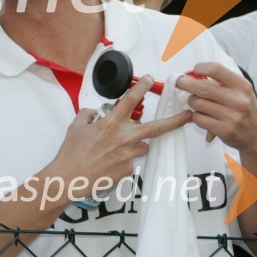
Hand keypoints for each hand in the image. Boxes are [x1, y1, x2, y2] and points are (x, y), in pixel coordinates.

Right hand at [49, 76, 191, 188]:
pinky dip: (122, 159)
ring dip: (135, 143)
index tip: (149, 79)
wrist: (69, 177)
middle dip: (175, 121)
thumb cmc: (71, 153)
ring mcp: (127, 155)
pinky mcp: (128, 170)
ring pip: (142, 146)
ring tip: (116, 148)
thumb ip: (88, 115)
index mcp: (110, 124)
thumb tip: (95, 112)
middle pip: (155, 127)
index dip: (141, 88)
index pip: (129, 101)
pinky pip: (131, 161)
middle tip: (187, 116)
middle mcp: (123, 138)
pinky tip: (107, 162)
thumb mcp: (76, 126)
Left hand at [178, 62, 256, 151]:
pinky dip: (195, 116)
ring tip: (198, 103)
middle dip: (185, 83)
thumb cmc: (244, 110)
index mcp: (242, 86)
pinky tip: (203, 116)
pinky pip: (197, 118)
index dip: (200, 68)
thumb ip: (221, 82)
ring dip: (192, 102)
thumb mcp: (241, 91)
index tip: (195, 70)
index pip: (216, 69)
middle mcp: (238, 100)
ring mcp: (231, 116)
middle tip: (179, 82)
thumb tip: (192, 75)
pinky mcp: (224, 130)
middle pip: (201, 87)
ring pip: (197, 103)